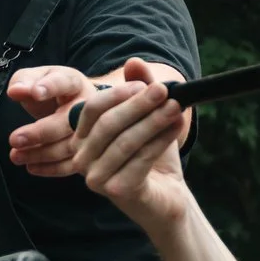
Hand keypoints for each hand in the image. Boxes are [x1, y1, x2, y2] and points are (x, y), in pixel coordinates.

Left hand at [6, 64, 96, 176]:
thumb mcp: (38, 78)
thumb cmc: (54, 91)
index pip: (64, 82)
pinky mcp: (92, 151)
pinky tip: (31, 167)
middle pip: (68, 121)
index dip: (50, 87)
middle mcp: (89, 105)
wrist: (78, 105)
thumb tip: (15, 91)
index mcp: (74, 82)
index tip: (35, 92)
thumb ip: (24, 81)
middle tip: (14, 139)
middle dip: (40, 132)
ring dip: (40, 153)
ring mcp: (94, 130)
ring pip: (69, 145)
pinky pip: (73, 164)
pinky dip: (51, 169)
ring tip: (15, 156)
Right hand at [70, 59, 192, 233]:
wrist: (166, 198)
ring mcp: (96, 178)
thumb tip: (133, 62)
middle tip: (164, 90)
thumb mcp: (147, 118)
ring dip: (153, 121)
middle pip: (108, 124)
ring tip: (176, 107)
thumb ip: (140, 90)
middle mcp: (82, 159)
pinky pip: (139, 160)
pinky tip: (176, 127)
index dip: (117, 93)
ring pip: (125, 142)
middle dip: (138, 105)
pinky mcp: (117, 192)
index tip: (144, 84)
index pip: (91, 109)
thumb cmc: (152, 157)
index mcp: (82, 138)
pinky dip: (160, 140)